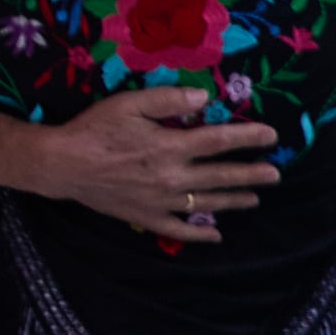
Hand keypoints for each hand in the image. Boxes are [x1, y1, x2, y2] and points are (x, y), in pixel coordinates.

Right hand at [25, 86, 279, 242]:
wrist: (61, 164)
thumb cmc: (93, 129)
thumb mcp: (127, 104)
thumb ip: (167, 100)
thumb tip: (204, 99)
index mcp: (170, 146)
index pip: (219, 141)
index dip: (248, 138)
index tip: (271, 136)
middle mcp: (172, 176)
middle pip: (221, 176)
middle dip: (251, 174)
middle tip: (275, 174)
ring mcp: (161, 200)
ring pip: (207, 202)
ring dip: (234, 200)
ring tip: (255, 198)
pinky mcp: (146, 216)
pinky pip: (178, 230)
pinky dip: (199, 234)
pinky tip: (215, 235)